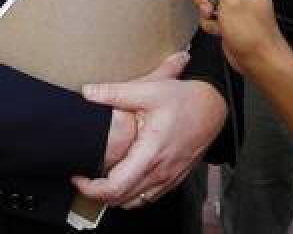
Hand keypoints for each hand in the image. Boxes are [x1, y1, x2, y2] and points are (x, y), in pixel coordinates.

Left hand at [71, 52, 224, 208]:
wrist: (214, 107)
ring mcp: (168, 178)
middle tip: (84, 178)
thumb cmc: (185, 100)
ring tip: (101, 180)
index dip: (91, 189)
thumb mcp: (149, 90)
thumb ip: (114, 92)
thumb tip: (87, 93)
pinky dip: (132, 194)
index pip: (115, 187)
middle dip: (98, 194)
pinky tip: (125, 178)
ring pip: (135, 202)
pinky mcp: (174, 178)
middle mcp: (160, 172)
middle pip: (121, 200)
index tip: (78, 177)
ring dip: (115, 197)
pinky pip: (148, 197)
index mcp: (150, 154)